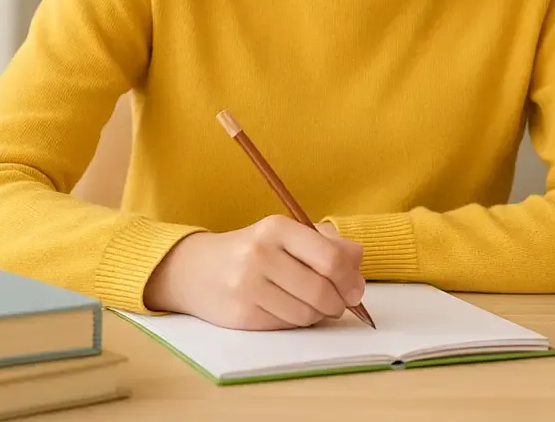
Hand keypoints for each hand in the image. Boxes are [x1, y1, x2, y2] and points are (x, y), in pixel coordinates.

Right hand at [143, 215, 364, 329]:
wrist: (196, 270)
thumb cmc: (254, 250)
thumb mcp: (288, 235)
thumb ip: (327, 243)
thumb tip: (358, 258)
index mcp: (278, 228)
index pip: (330, 259)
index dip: (350, 280)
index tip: (356, 290)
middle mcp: (260, 254)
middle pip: (321, 291)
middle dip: (339, 303)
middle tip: (340, 304)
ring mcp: (247, 286)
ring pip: (305, 314)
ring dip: (319, 315)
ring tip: (314, 306)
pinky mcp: (240, 314)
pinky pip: (285, 326)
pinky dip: (297, 323)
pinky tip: (291, 311)